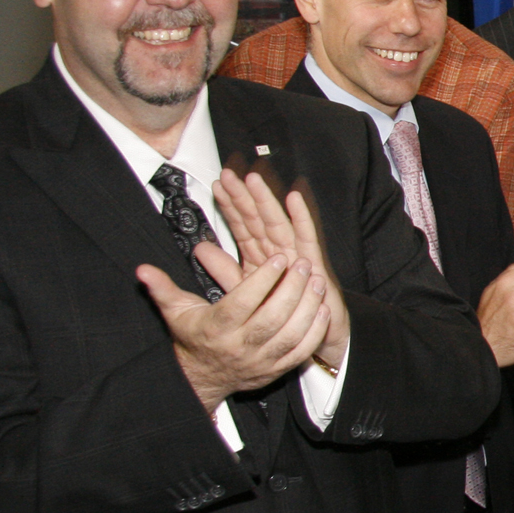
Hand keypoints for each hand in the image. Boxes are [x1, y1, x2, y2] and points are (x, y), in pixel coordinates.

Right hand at [138, 252, 330, 410]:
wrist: (203, 378)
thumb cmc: (193, 336)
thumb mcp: (176, 311)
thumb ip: (162, 288)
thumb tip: (142, 269)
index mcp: (216, 329)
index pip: (242, 303)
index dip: (262, 281)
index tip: (278, 259)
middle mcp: (239, 347)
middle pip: (271, 319)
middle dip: (292, 290)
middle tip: (304, 265)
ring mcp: (261, 361)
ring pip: (290, 336)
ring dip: (308, 308)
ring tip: (318, 281)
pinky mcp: (276, 370)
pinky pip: (301, 352)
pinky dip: (314, 332)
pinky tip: (323, 309)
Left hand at [213, 170, 349, 369]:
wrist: (309, 338)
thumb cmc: (281, 315)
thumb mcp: (243, 291)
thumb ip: (223, 269)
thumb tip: (198, 249)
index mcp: (261, 257)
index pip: (243, 226)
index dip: (230, 206)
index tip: (216, 184)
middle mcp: (279, 252)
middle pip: (258, 219)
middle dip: (243, 196)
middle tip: (227, 174)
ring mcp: (298, 257)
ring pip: (279, 224)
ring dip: (266, 201)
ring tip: (253, 179)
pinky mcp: (314, 266)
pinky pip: (307, 238)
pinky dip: (301, 217)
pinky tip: (294, 198)